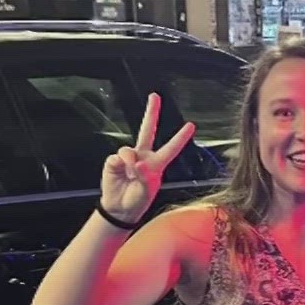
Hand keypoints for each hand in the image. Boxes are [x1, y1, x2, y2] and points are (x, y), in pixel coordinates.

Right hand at [100, 92, 196, 225]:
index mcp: (156, 164)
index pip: (171, 148)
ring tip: (130, 174)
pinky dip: (120, 165)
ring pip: (129, 149)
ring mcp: (127, 157)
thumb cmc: (137, 200)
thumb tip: (135, 161)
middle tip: (155, 96)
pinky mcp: (114, 161)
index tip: (191, 125)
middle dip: (151, 112)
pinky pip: (117, 157)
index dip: (180, 137)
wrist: (120, 208)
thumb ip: (143, 174)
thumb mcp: (146, 190)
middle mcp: (142, 156)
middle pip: (148, 130)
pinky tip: (121, 173)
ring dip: (130, 161)